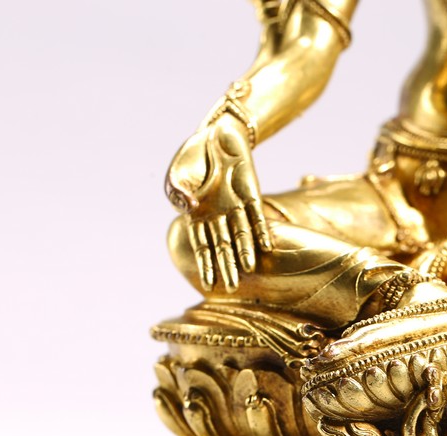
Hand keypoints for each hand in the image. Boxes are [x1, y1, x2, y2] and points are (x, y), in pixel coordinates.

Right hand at [165, 112, 272, 291]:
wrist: (216, 133)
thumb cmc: (193, 156)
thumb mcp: (178, 171)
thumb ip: (178, 190)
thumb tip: (188, 207)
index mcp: (198, 216)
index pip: (202, 246)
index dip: (206, 265)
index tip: (209, 285)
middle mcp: (218, 216)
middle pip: (224, 246)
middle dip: (228, 267)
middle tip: (231, 290)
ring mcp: (236, 207)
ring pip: (242, 235)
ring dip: (246, 252)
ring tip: (249, 271)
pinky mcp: (252, 196)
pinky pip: (259, 217)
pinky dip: (262, 231)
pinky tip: (268, 247)